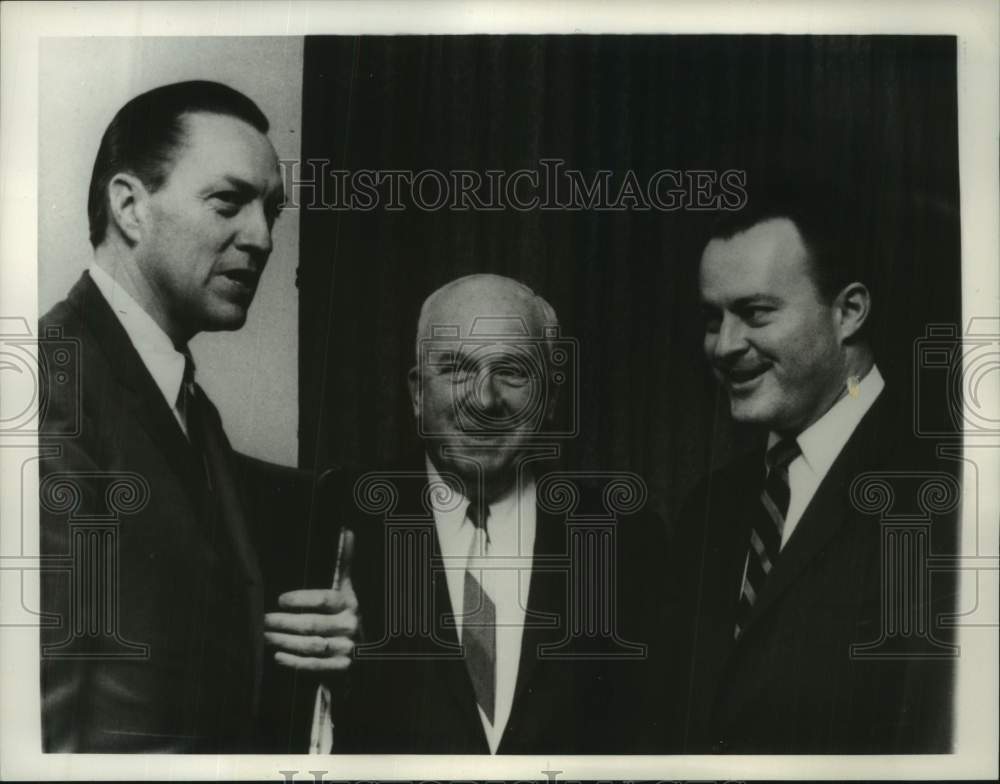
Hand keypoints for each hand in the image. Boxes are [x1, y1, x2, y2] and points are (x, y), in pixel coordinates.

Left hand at [264, 528, 357, 675]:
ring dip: (285, 641)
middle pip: (313, 624)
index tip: (280, 599)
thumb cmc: (343, 614)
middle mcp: (350, 625)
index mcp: (350, 603)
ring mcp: (347, 648)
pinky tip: (277, 655)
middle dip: (284, 622)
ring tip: (265, 636)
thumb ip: (342, 563)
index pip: (325, 599)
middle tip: (263, 619)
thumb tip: (346, 532)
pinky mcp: (341, 668)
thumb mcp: (345, 589)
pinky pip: (315, 665)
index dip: (302, 599)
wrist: (360, 650)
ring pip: (312, 645)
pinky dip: (295, 662)